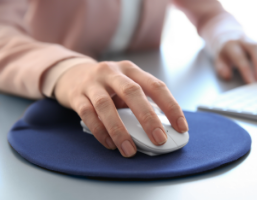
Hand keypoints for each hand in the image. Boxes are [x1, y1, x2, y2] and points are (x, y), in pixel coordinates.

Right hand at [54, 61, 188, 156]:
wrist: (71, 74)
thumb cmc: (106, 84)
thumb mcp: (125, 86)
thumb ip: (140, 101)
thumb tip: (160, 127)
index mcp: (130, 70)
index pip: (156, 86)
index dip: (170, 106)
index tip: (181, 127)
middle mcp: (112, 72)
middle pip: (133, 93)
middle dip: (148, 118)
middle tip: (159, 139)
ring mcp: (92, 83)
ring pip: (106, 106)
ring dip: (120, 130)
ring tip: (129, 149)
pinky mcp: (77, 96)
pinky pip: (88, 115)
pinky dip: (100, 131)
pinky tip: (110, 144)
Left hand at [215, 39, 256, 82]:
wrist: (230, 39)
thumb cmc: (225, 55)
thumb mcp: (218, 62)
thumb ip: (221, 69)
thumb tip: (228, 76)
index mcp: (231, 45)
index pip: (240, 58)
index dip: (247, 71)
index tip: (251, 82)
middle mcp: (245, 41)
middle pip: (256, 49)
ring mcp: (256, 41)